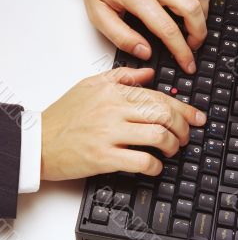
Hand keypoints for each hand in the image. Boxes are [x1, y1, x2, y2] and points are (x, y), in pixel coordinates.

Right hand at [41, 67, 205, 180]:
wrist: (40, 140)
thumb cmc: (64, 114)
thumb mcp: (90, 85)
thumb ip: (122, 76)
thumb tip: (150, 74)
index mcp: (113, 92)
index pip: (158, 96)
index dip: (183, 108)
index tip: (196, 117)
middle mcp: (113, 110)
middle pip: (163, 114)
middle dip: (183, 127)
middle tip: (186, 135)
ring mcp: (109, 134)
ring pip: (157, 136)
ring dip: (172, 145)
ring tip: (173, 149)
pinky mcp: (104, 157)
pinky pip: (141, 161)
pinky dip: (156, 165)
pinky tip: (156, 166)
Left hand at [78, 0, 209, 73]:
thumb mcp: (98, 15)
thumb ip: (121, 37)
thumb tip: (144, 52)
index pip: (167, 28)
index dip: (181, 50)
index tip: (187, 63)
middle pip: (191, 9)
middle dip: (199, 34)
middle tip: (193, 46)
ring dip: (203, 14)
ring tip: (194, 27)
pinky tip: (195, 6)